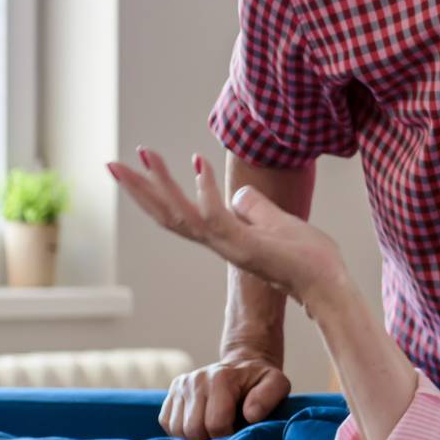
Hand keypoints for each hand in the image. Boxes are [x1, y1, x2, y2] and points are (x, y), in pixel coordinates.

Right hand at [109, 147, 353, 314]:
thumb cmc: (309, 257)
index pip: (181, 212)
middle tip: (111, 163)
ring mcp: (229, 246)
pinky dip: (206, 190)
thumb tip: (240, 194)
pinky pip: (216, 216)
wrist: (329, 284)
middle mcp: (219, 243)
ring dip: (160, 184)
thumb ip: (256, 207)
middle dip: (139, 189)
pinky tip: (198, 162)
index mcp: (224, 236)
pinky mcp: (245, 248)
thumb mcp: (277, 221)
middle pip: (167, 214)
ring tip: (144, 155)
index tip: (147, 160)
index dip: (160, 189)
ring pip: (181, 215)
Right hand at [160, 354, 291, 439]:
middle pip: (193, 430)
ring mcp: (181, 386)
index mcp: (220, 378)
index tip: (239, 431)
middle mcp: (195, 379)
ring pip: (178, 430)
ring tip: (215, 427)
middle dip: (211, 438)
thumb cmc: (260, 381)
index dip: (228, 436)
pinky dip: (182, 431)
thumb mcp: (277, 384)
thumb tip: (250, 415)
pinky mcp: (171, 394)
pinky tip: (201, 423)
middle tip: (227, 431)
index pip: (215, 424)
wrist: (243, 367)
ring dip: (196, 437)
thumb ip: (268, 397)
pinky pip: (167, 424)